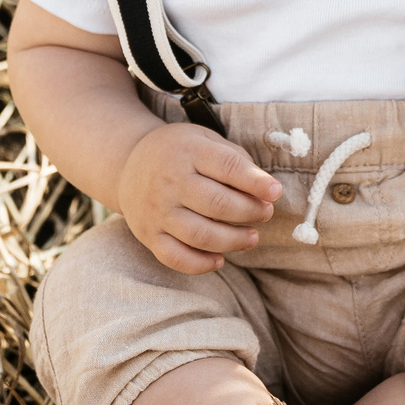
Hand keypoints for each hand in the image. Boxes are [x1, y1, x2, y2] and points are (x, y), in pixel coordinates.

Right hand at [118, 124, 283, 273]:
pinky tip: (220, 259)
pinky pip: (176, 258)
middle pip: (217, 204)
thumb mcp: (206, 141)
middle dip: (249, 212)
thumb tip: (267, 191)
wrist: (128, 163)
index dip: (255, 182)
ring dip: (233, 240)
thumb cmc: (181, 153)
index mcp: (188, 151)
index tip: (275, 192)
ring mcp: (157, 210)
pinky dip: (201, 264)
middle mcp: (169, 181)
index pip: (227, 167)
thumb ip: (236, 161)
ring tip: (252, 237)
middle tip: (265, 213)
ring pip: (200, 235)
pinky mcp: (148, 234)